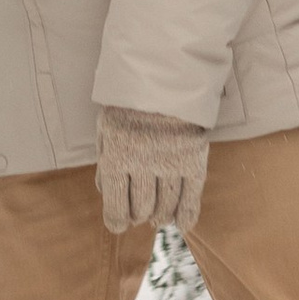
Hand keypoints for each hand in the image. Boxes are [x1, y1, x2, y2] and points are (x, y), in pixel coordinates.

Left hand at [97, 103, 210, 236]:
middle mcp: (143, 162)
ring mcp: (171, 161)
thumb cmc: (130, 101)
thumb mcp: (106, 126)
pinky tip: (181, 224)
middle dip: (138, 214)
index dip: (116, 221)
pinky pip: (191, 196)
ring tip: (157, 217)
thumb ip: (104, 160)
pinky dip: (186, 214)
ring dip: (160, 216)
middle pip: (141, 207)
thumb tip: (104, 192)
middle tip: (139, 214)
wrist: (165, 74)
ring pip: (165, 205)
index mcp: (116, 154)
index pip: (115, 205)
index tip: (119, 225)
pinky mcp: (194, 158)